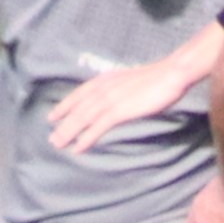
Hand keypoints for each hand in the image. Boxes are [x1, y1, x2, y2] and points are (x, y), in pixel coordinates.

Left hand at [46, 55, 199, 154]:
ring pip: (83, 119)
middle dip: (63, 125)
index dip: (64, 106)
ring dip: (69, 133)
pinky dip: (86, 138)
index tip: (52, 117)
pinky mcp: (119, 110)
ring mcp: (110, 99)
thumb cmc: (157, 79)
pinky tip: (78, 149)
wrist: (171, 74)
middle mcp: (103, 88)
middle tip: (52, 139)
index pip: (78, 94)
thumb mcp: (130, 82)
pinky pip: (97, 127)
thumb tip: (114, 101)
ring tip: (58, 145)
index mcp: (105, 80)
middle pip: (77, 109)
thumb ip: (118, 90)